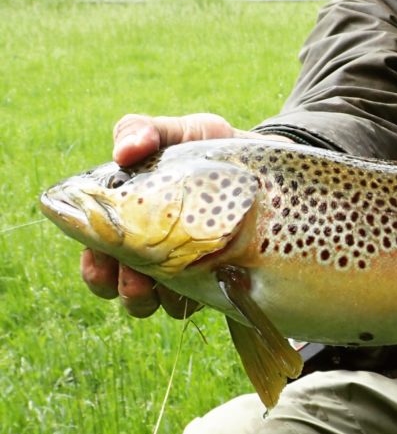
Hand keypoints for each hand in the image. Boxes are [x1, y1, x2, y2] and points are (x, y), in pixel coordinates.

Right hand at [80, 112, 239, 316]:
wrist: (264, 164)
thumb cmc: (211, 146)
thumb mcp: (178, 130)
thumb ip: (144, 131)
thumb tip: (124, 151)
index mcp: (128, 218)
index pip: (96, 251)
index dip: (94, 265)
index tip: (102, 260)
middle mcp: (149, 248)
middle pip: (117, 286)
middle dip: (122, 289)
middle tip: (137, 280)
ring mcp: (181, 267)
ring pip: (153, 301)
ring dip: (153, 299)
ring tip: (168, 285)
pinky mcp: (214, 279)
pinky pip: (195, 303)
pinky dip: (193, 299)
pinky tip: (206, 282)